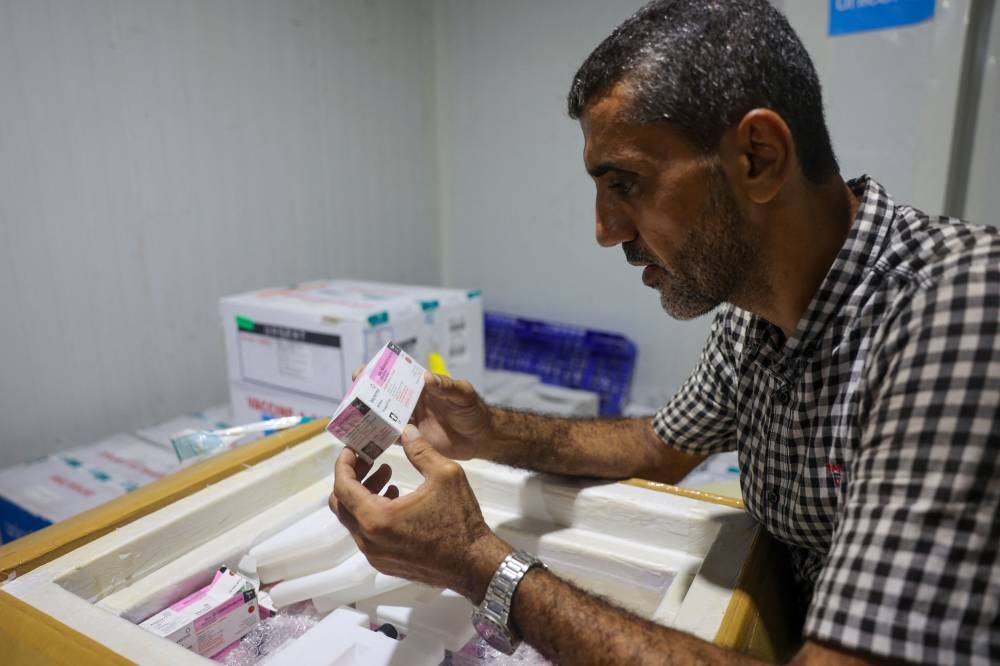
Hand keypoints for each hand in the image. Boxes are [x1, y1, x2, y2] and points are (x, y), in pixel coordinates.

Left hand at [329, 424, 510, 601]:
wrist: (475, 564)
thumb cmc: (461, 519)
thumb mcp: (445, 475)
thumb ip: (420, 451)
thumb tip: (406, 431)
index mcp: (377, 518)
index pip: (343, 487)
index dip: (344, 464)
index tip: (353, 449)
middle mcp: (369, 540)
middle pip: (341, 504)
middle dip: (352, 477)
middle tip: (369, 460)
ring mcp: (375, 555)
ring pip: (354, 519)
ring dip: (363, 494)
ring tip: (387, 475)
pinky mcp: (385, 563)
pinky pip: (367, 534)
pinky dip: (372, 513)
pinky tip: (396, 498)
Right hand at [352, 365, 494, 459]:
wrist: (481, 437)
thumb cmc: (474, 410)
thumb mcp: (464, 394)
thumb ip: (448, 386)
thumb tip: (427, 377)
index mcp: (421, 386)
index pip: (396, 375)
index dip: (377, 372)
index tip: (361, 373)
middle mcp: (412, 402)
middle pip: (383, 396)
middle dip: (365, 395)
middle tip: (351, 399)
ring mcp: (410, 421)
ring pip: (383, 416)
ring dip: (368, 417)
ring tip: (351, 420)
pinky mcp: (412, 440)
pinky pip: (390, 437)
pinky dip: (378, 438)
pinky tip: (364, 441)